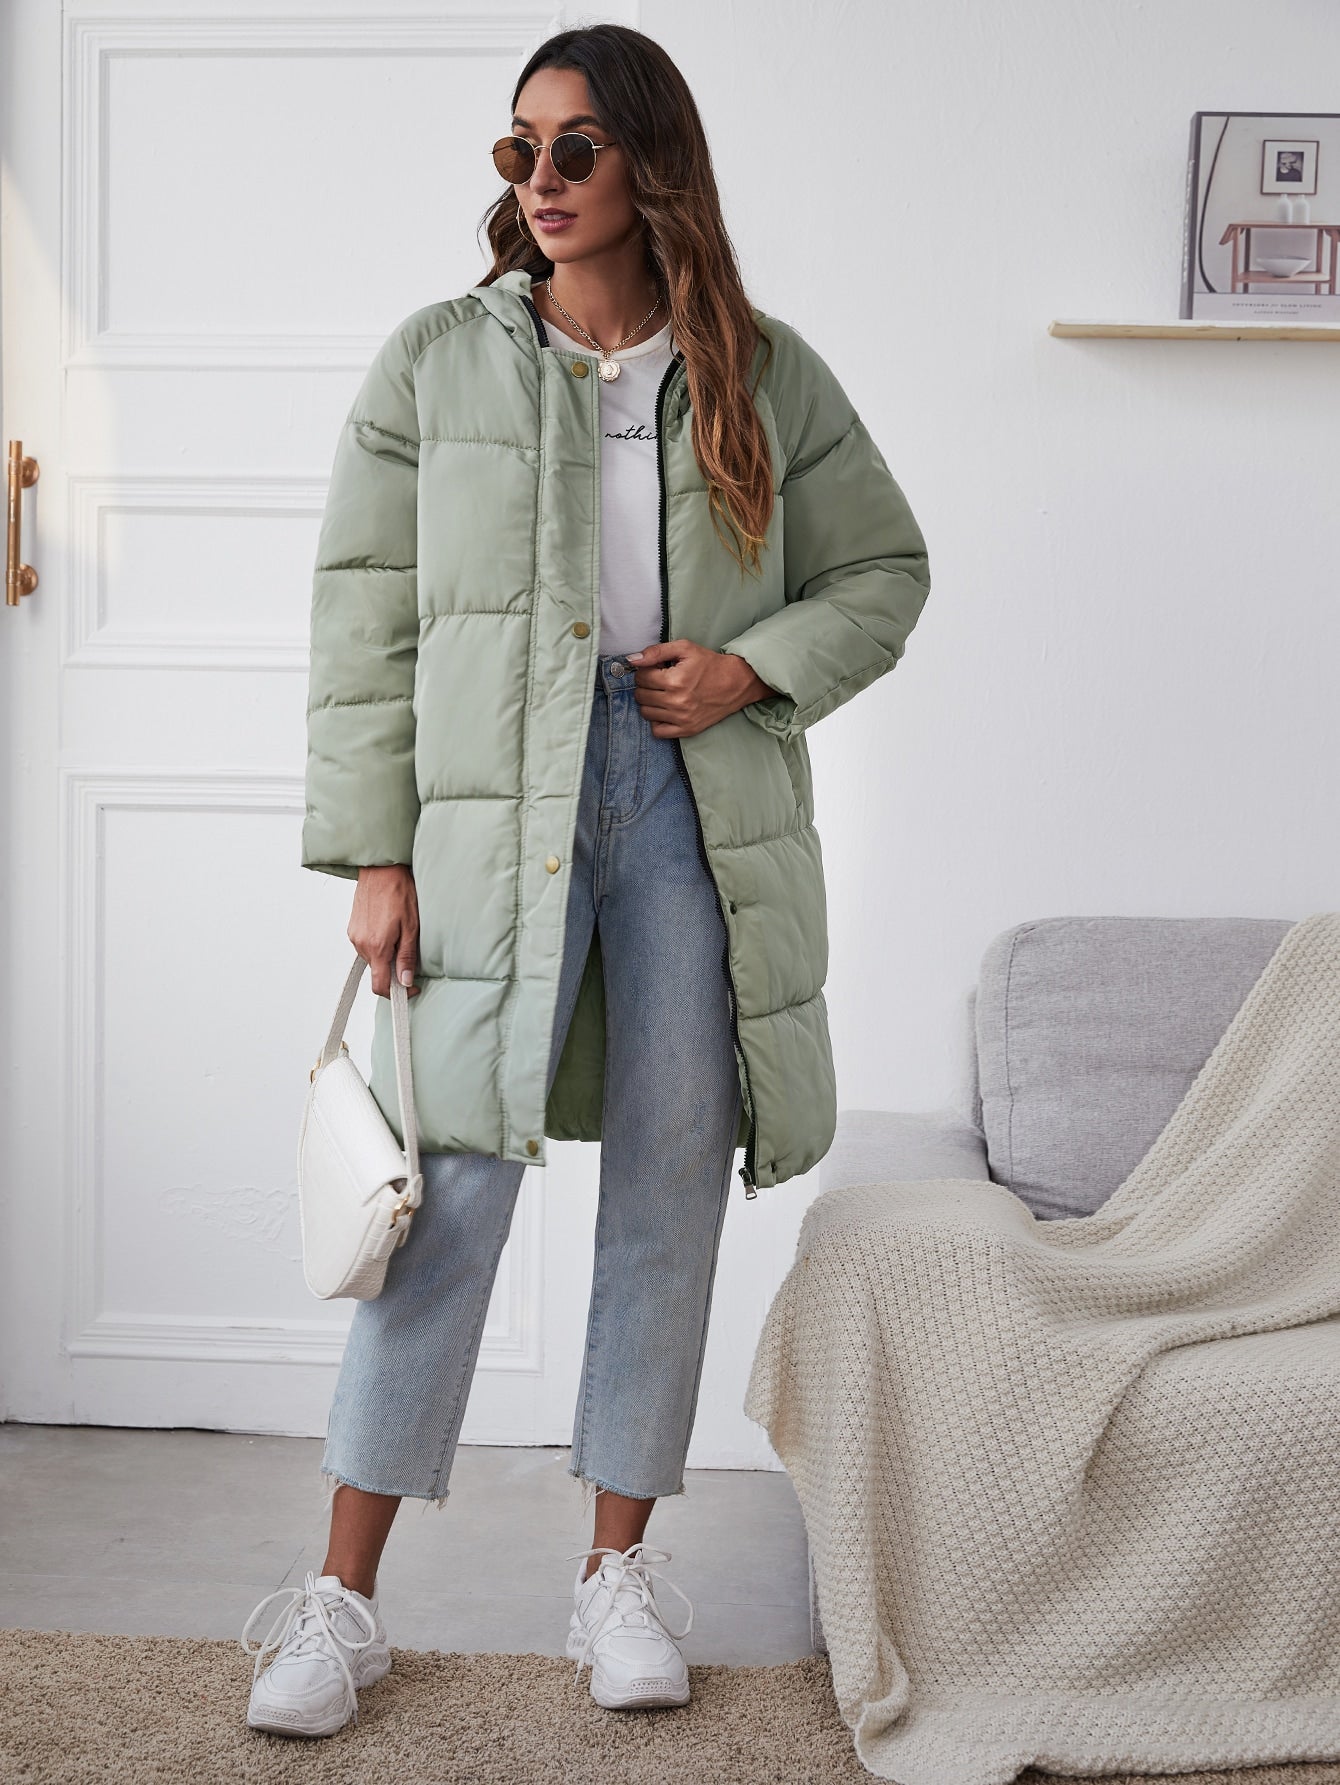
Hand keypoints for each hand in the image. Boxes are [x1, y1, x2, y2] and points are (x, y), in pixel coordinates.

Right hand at [350, 865, 420, 997]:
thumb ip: (406, 957)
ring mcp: (354, 936)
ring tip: (400, 937)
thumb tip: (405, 981)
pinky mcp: (352, 928)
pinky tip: (389, 929)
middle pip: (377, 972)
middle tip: (410, 956)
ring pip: (372, 959)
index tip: (410, 988)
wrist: (381, 869)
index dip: (396, 993)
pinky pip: (366, 946)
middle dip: (393, 971)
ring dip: (385, 957)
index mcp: (377, 946)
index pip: (380, 985)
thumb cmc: (399, 893)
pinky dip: (378, 946)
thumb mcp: (411, 927)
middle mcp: (361, 944)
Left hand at [626, 639, 775, 738]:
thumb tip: (632, 660)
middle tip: (659, 680)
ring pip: (646, 713)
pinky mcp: (687, 729)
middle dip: (646, 685)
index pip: (641, 677)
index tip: (657, 669)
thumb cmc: (709, 664)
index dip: (645, 670)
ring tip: (663, 694)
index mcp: (675, 680)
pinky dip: (657, 721)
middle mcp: (677, 702)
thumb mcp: (685, 649)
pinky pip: (658, 731)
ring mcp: (682, 718)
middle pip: (641, 695)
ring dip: (650, 702)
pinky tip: (665, 710)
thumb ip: (656, 652)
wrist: (736, 683)